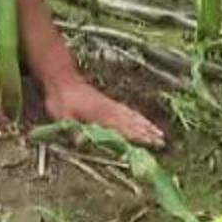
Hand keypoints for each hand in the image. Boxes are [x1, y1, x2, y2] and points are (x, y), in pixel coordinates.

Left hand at [44, 77, 165, 147]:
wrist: (60, 77)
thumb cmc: (59, 98)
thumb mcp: (60, 114)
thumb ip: (71, 128)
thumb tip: (80, 141)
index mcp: (99, 113)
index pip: (121, 127)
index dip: (136, 136)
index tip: (150, 143)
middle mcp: (108, 108)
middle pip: (132, 122)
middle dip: (147, 132)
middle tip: (162, 142)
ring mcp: (109, 104)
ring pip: (132, 115)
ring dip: (146, 124)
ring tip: (159, 133)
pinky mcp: (107, 101)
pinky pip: (127, 110)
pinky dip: (138, 116)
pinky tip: (142, 120)